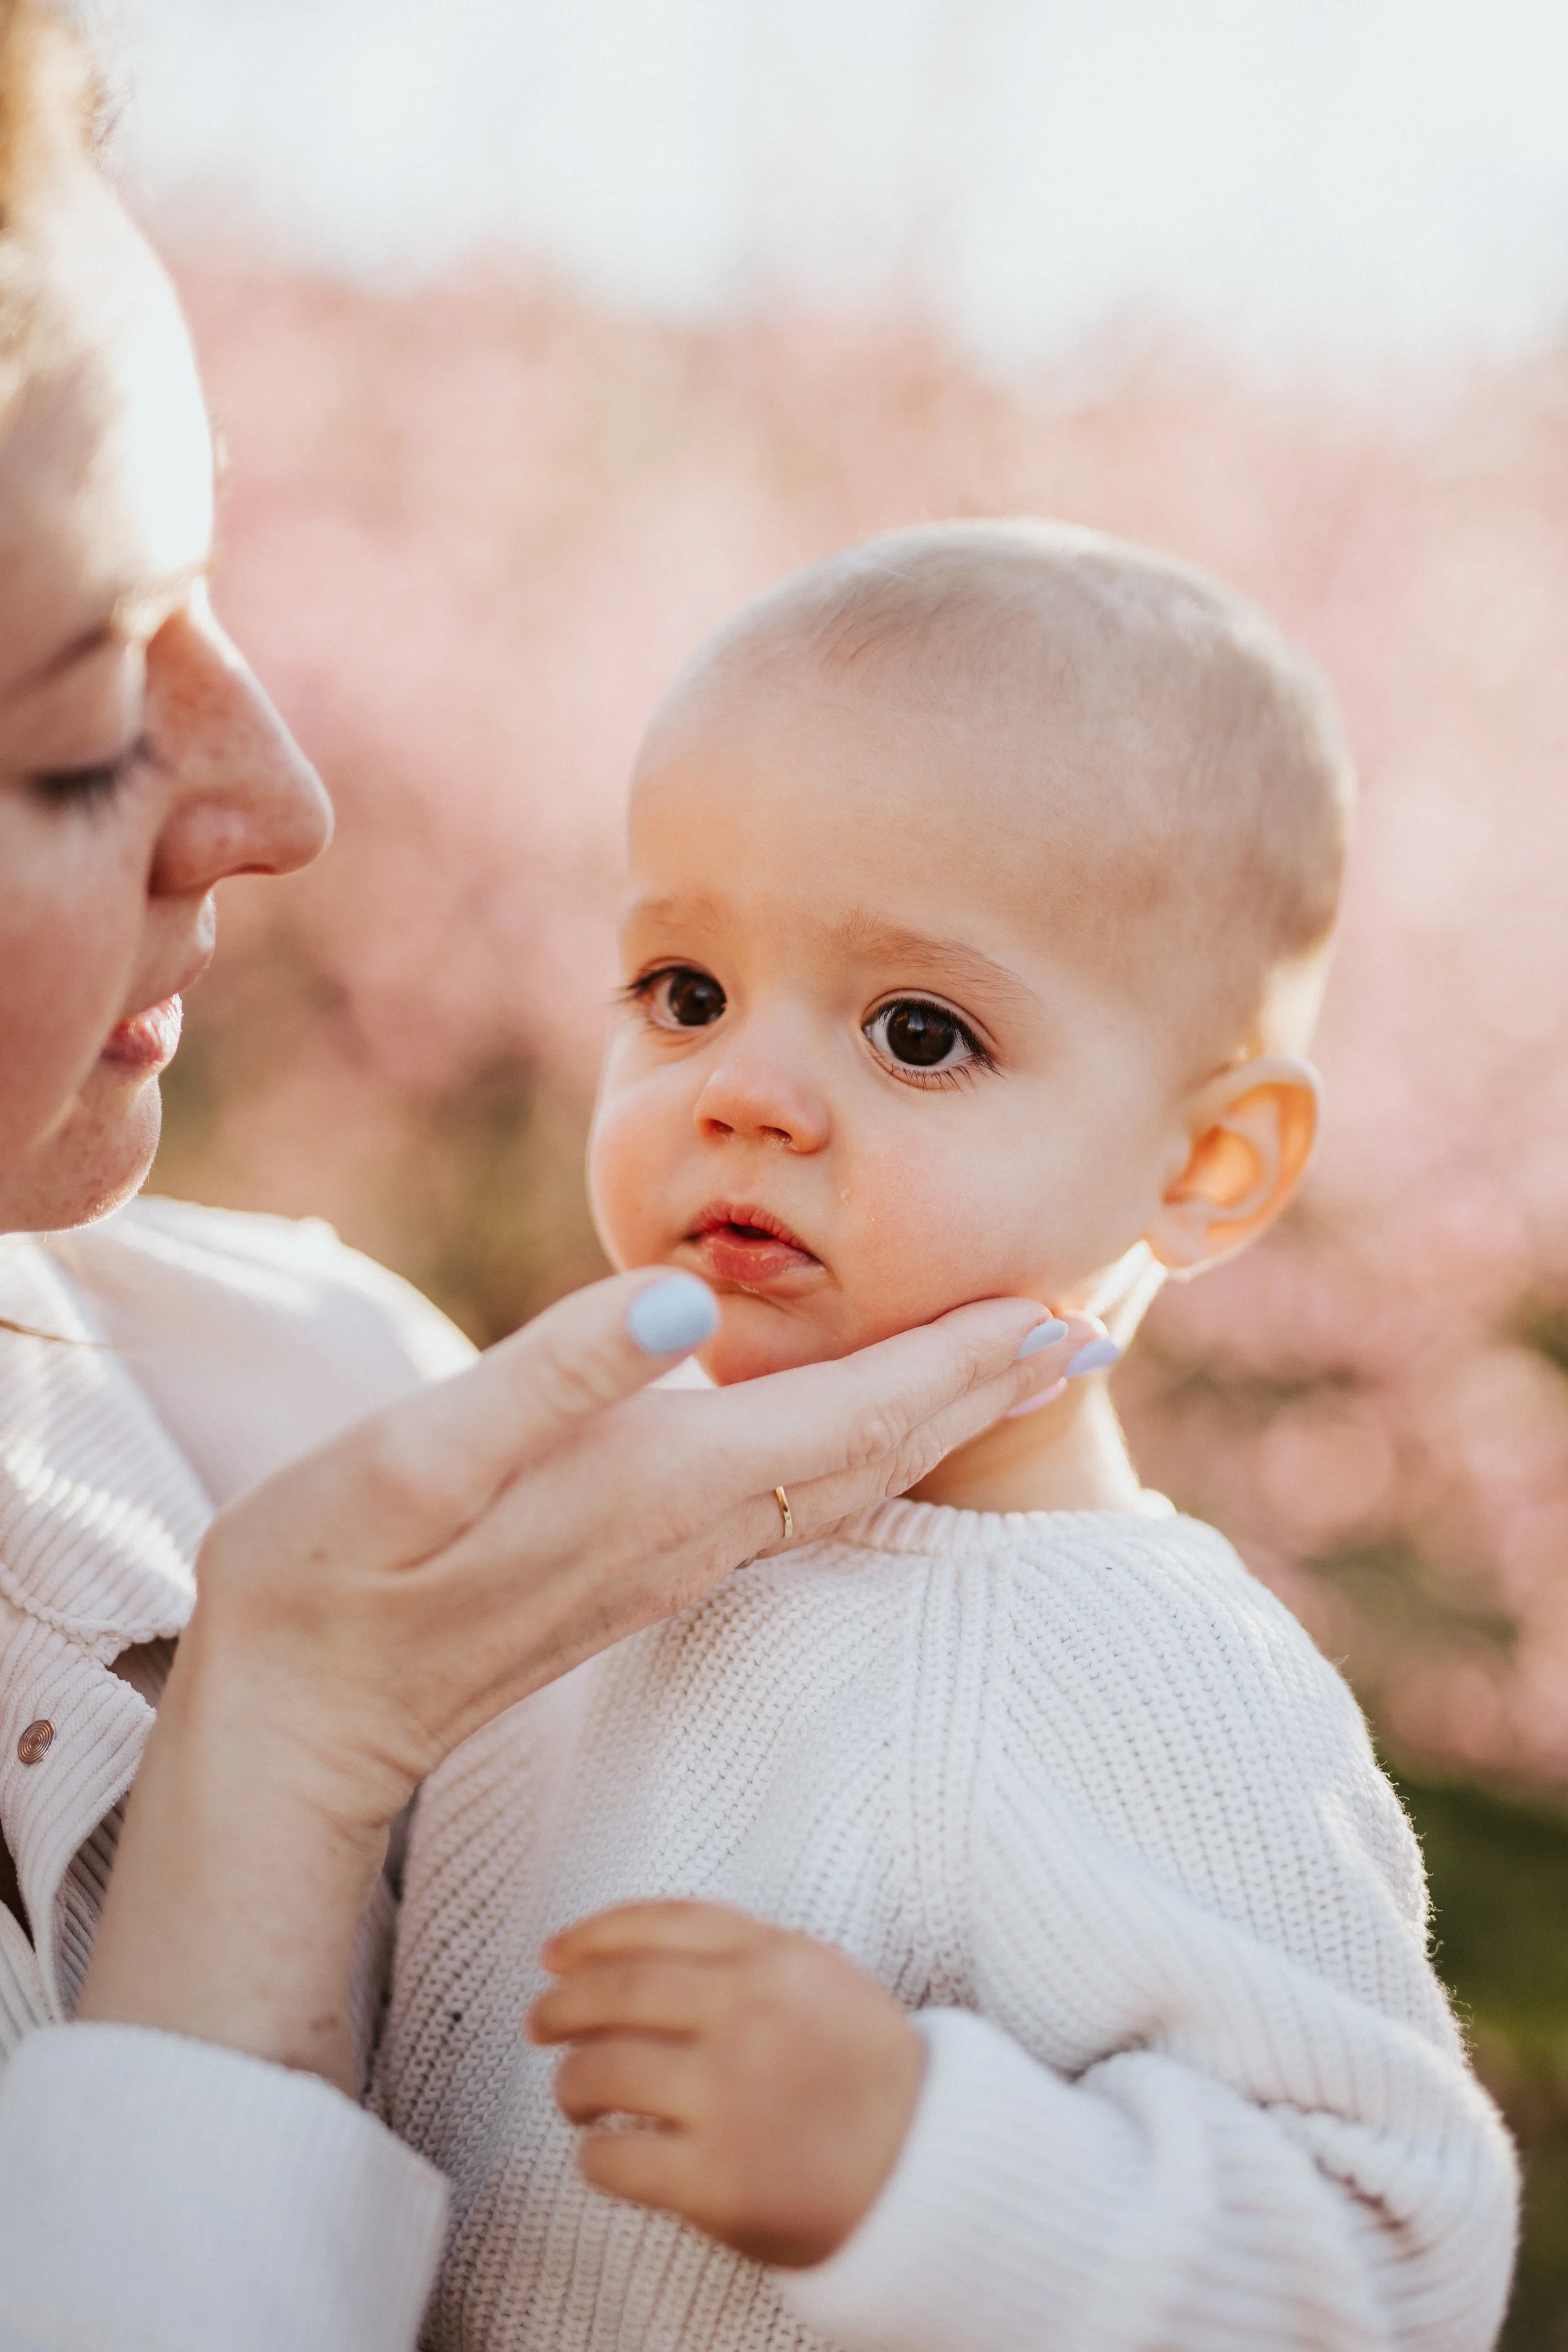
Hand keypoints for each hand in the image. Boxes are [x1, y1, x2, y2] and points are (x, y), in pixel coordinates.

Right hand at [81, 1271, 1091, 2083]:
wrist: (305, 1714)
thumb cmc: (339, 1570)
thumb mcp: (421, 1455)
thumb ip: (558, 1374)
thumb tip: (687, 1299)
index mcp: (665, 1482)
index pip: (857, 1414)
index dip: (964, 1359)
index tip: (1063, 1310)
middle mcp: (696, 1527)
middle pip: (881, 1450)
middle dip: (986, 1387)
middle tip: (1085, 1326)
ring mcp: (674, 1556)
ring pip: (849, 1479)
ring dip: (938, 1418)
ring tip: (1009, 1369)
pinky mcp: (641, 1566)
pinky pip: (796, 1499)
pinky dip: (864, 1449)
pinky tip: (869, 1430)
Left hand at [529, 1900, 925, 2268]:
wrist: (927, 2170)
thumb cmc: (863, 2071)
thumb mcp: (820, 1976)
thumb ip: (739, 1952)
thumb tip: (610, 1948)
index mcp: (772, 1959)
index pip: (655, 1925)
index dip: (590, 1936)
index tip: (553, 1954)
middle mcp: (746, 2017)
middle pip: (611, 1995)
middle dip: (558, 2007)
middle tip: (541, 2023)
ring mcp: (730, 2099)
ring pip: (598, 2073)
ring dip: (569, 2085)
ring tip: (575, 2096)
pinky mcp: (717, 2180)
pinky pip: (613, 2160)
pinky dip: (593, 2156)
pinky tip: (604, 2152)